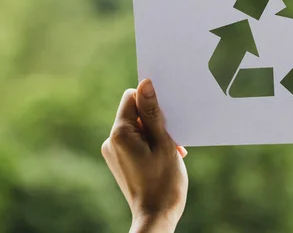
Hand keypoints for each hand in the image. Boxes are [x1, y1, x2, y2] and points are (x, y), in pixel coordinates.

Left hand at [101, 79, 187, 232]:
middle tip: (173, 138)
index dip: (151, 101)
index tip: (167, 114)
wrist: (156, 216)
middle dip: (156, 120)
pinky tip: (165, 156)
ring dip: (156, 133)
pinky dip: (151, 144)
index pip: (132, 97)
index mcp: (120, 133)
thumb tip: (145, 83)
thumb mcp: (163, 142)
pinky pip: (135, 141)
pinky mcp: (120, 161)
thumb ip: (152, 112)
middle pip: (135, 112)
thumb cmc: (164, 181)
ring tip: (171, 151)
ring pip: (137, 127)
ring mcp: (114, 152)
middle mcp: (111, 141)